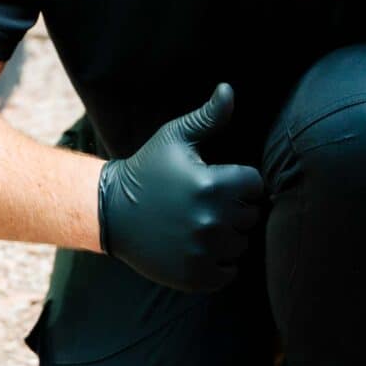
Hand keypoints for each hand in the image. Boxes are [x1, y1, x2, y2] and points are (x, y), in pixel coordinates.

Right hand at [97, 84, 264, 291]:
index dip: (239, 181)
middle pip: (250, 216)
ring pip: (241, 244)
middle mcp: (211, 221)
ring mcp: (203, 251)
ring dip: (228, 236)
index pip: (254, 185)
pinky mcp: (195, 276)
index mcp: (213, 185)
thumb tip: (229, 89)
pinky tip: (200, 248)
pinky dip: (220, 264)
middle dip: (234, 208)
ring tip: (201, 225)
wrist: (111, 212)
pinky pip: (229, 272)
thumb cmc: (147, 170)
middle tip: (206, 204)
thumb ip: (208, 117)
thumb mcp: (174, 138)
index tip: (218, 182)